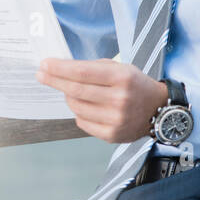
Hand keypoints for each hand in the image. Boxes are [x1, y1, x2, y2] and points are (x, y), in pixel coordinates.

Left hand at [36, 58, 167, 143]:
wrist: (158, 110)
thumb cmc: (136, 86)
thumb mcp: (122, 68)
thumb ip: (95, 68)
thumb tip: (63, 68)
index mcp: (123, 78)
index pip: (82, 73)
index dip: (60, 69)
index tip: (45, 64)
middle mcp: (120, 99)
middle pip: (75, 90)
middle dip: (54, 81)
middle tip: (42, 75)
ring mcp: (115, 119)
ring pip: (76, 107)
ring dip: (69, 97)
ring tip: (73, 92)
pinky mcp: (111, 135)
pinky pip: (82, 122)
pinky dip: (78, 113)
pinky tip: (86, 107)